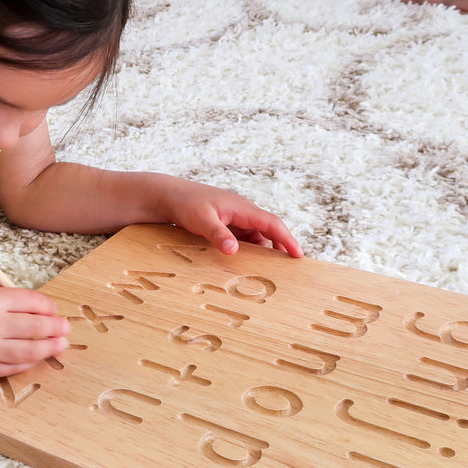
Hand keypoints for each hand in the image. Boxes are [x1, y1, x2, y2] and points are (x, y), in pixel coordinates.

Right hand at [0, 283, 70, 379]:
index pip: (32, 303)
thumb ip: (9, 300)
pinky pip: (12, 368)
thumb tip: (44, 311)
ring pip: (29, 352)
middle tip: (66, 328)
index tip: (55, 310)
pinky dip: (28, 363)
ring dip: (49, 348)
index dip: (48, 307)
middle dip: (56, 328)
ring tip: (60, 345)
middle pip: (35, 328)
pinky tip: (36, 357)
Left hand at [162, 180, 303, 257]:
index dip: (287, 239)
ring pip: (255, 237)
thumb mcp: (202, 220)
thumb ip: (218, 235)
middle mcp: (242, 212)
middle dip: (278, 248)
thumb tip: (234, 250)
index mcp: (242, 208)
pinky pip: (243, 239)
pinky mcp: (226, 224)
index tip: (298, 255)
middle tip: (287, 270)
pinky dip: (247, 251)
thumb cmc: (185, 203)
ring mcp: (234, 218)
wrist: (168, 196)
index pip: (272, 223)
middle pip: (268, 232)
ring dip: (261, 252)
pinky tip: (245, 264)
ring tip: (268, 272)